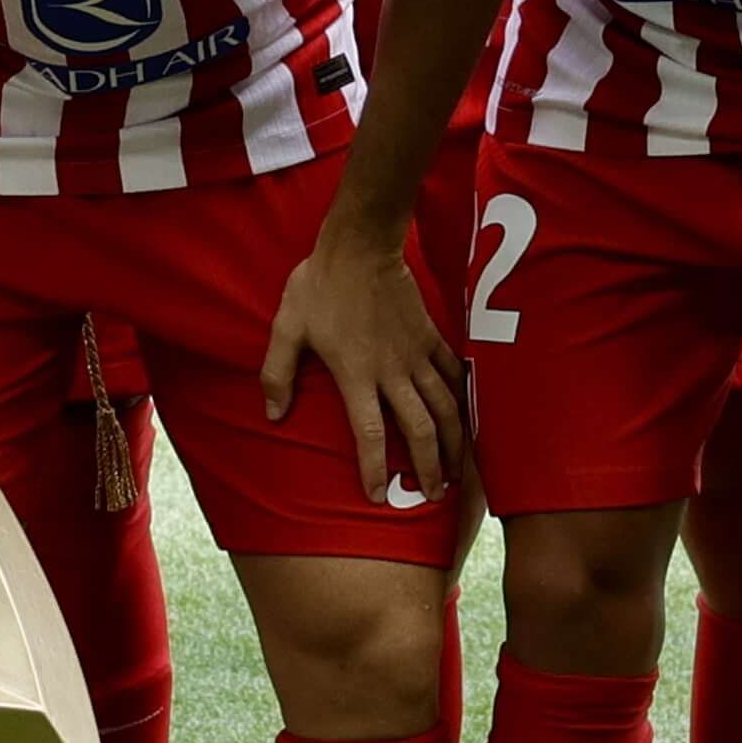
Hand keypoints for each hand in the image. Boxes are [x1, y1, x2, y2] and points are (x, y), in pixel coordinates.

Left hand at [258, 219, 467, 506]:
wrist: (361, 245)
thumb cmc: (319, 286)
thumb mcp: (286, 328)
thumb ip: (277, 373)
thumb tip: (273, 415)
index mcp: (356, 374)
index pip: (369, 433)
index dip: (375, 468)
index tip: (379, 497)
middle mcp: (392, 371)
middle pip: (420, 429)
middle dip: (429, 467)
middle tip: (433, 496)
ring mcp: (416, 354)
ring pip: (446, 408)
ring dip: (454, 443)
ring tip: (457, 472)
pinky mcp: (431, 337)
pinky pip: (454, 375)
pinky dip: (464, 400)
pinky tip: (468, 420)